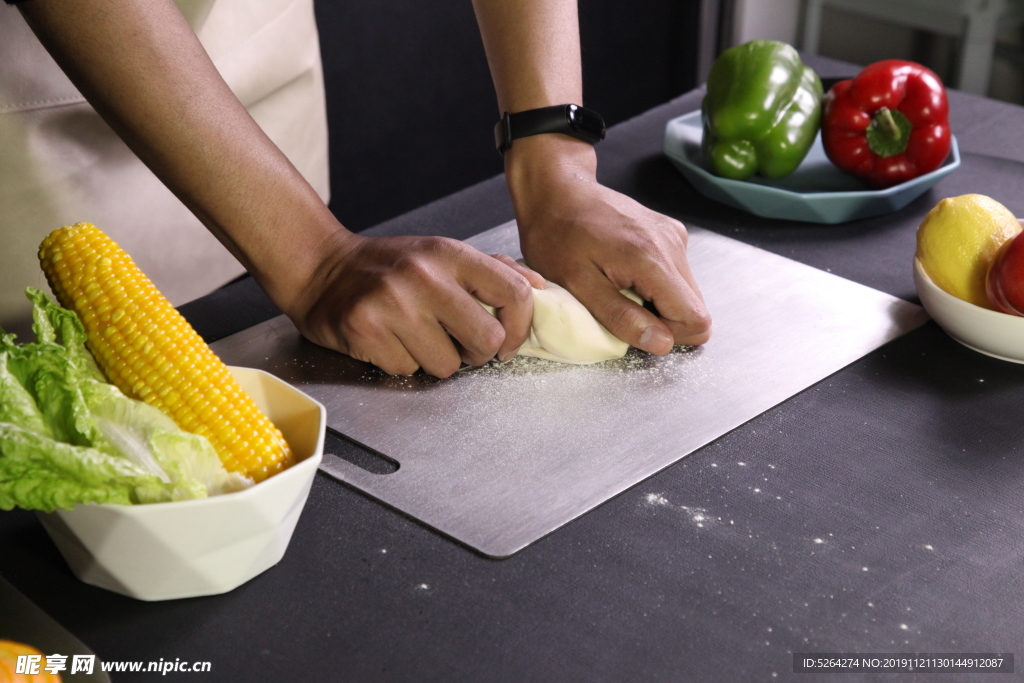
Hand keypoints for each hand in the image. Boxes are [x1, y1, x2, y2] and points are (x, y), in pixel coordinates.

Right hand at [287, 233, 534, 376]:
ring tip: (417, 337)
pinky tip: (390, 341)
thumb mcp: (441, 255)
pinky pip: (408, 370)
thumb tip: (541, 287)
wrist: (320, 268)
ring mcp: (393, 304)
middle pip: (487, 339)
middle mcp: (424, 276)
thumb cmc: (389, 266)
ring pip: (448, 365)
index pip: (515, 292)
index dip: (521, 327)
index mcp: (450, 253)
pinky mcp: (366, 330)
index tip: (508, 341)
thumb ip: (491, 271)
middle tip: (462, 345)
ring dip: (437, 360)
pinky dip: (402, 363)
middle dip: (479, 353)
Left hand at [506, 135, 711, 354]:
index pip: (696, 319)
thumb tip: (662, 344)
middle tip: (621, 307)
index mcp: (652, 259)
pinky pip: (676, 275)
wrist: (558, 190)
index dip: (669, 336)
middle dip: (662, 320)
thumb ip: (621, 317)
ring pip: (686, 293)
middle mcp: (673, 244)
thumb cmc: (557, 236)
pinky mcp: (670, 232)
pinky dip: (655, 285)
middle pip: (695, 307)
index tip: (635, 327)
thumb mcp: (578, 285)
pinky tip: (624, 273)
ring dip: (657, 303)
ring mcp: (674, 236)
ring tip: (618, 287)